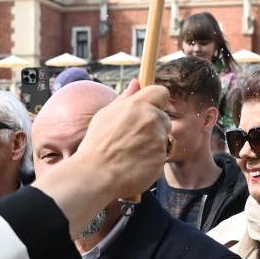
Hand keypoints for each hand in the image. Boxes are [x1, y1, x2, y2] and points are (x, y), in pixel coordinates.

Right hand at [39, 86, 168, 236]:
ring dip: (153, 144)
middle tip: (133, 138)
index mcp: (138, 105)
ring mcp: (158, 140)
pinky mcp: (161, 158)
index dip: (157, 101)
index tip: (149, 109)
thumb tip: (136, 83)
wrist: (95, 175)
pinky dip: (151, 160)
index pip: (162, 92)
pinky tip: (135, 163)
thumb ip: (125, 99)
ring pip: (163, 138)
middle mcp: (151, 119)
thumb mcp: (106, 115)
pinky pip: (161, 156)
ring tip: (131, 153)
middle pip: (164, 118)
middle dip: (154, 126)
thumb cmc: (97, 145)